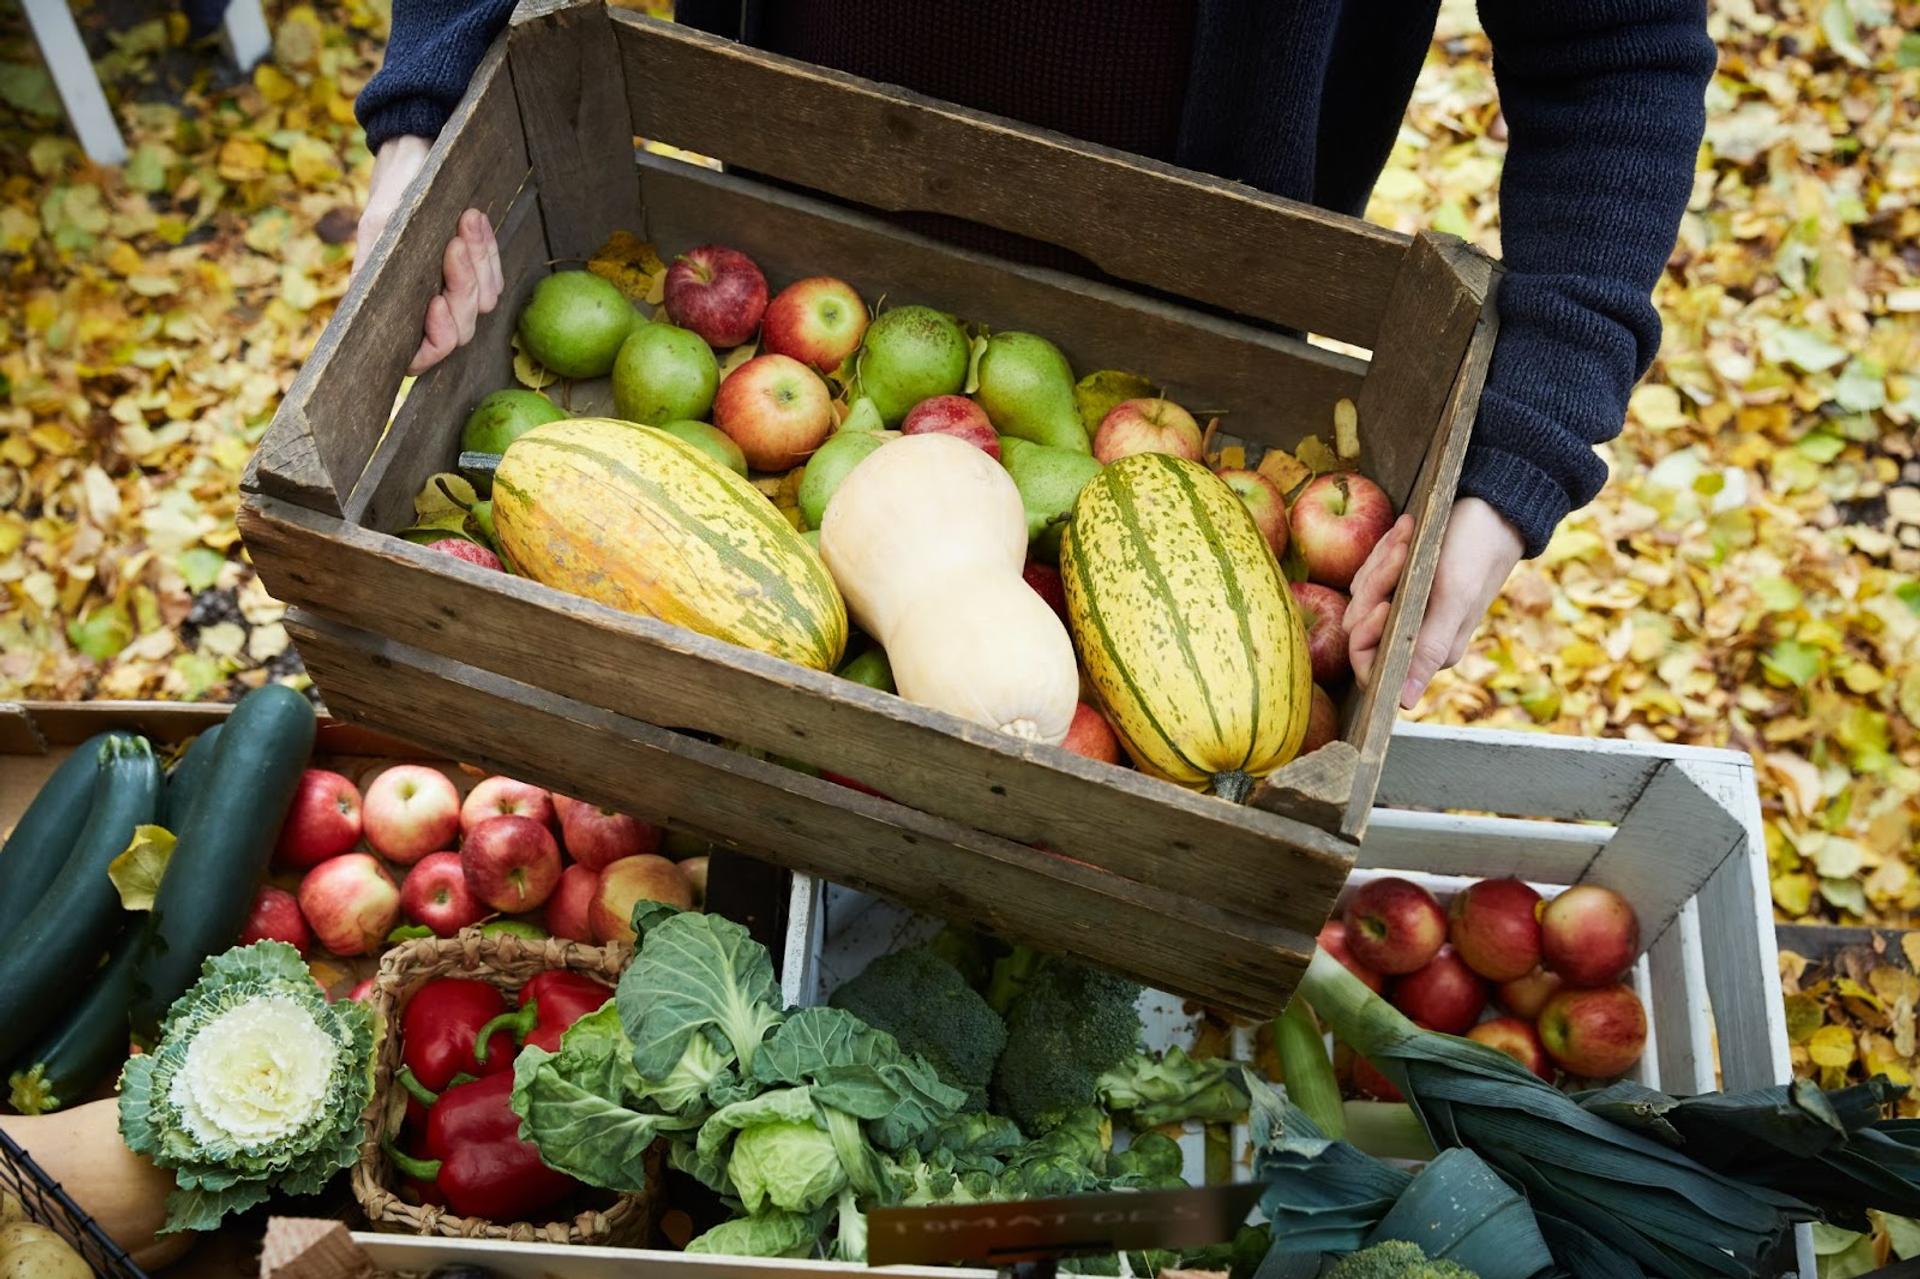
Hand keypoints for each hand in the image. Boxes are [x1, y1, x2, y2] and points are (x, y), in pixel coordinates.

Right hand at [354, 136, 501, 374]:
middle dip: (461, 290)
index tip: (437, 303)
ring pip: (482, 303)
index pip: (419, 356)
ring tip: (465, 223)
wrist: (416, 151)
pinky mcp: (478, 272)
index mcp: (395, 307)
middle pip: (459, 331)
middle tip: (455, 247)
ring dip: (477, 264)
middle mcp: (427, 307)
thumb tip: (362, 308)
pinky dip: (489, 252)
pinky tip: (474, 222)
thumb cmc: (393, 190)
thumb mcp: (379, 226)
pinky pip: (496, 278)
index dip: (433, 342)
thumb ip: (374, 266)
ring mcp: (455, 290)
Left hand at [1344, 497, 1524, 709]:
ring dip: (1383, 561)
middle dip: (1378, 584)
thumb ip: (1427, 649)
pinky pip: (1370, 572)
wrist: (1493, 508)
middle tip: (1402, 551)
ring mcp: (1403, 607)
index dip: (1367, 637)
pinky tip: (1408, 531)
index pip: (1371, 666)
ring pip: (1362, 595)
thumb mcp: (1453, 599)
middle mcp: (1413, 634)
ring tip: (1410, 534)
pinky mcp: (1398, 583)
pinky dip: (1385, 550)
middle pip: (1360, 625)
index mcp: (1428, 650)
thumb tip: (1404, 703)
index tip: (1384, 602)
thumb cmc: (1476, 552)